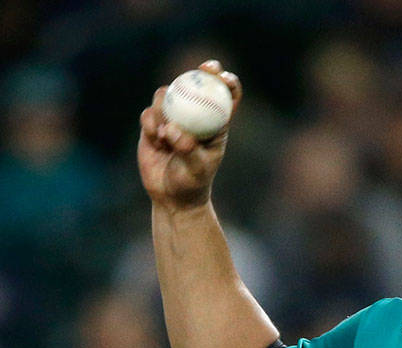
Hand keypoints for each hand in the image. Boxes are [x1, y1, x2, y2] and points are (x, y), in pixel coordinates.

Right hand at [137, 60, 240, 211]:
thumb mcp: (196, 169)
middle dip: (200, 72)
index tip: (222, 76)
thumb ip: (188, 149)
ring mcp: (172, 119)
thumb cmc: (192, 183)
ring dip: (164, 109)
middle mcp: (194, 117)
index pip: (225, 98)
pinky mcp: (153, 126)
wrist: (172, 197)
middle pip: (195, 85)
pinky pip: (149, 113)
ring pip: (167, 96)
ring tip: (165, 135)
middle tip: (203, 69)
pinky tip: (156, 139)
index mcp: (215, 125)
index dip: (226, 82)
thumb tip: (173, 130)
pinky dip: (150, 122)